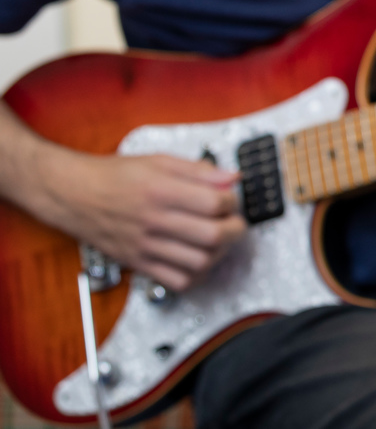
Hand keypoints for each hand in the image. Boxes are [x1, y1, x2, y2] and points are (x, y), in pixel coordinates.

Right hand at [38, 150, 245, 291]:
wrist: (74, 195)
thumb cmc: (115, 176)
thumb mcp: (159, 161)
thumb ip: (199, 170)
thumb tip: (232, 177)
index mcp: (161, 190)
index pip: (214, 203)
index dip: (232, 201)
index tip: (230, 199)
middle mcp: (154, 220)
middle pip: (212, 235)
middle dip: (234, 229)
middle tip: (234, 222)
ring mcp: (145, 245)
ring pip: (199, 262)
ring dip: (218, 252)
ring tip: (218, 240)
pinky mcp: (138, 263)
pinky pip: (176, 281)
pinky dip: (196, 274)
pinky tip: (198, 259)